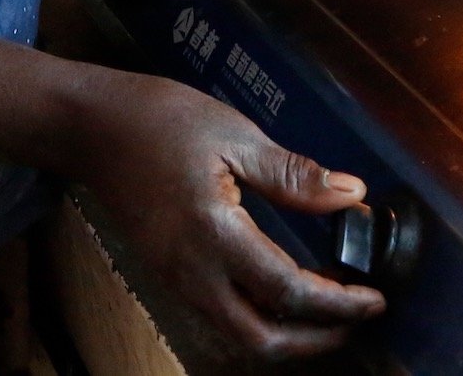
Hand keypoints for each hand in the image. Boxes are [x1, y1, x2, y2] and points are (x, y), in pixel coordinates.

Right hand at [59, 72, 385, 359]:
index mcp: (213, 233)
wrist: (89, 127)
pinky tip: (280, 293)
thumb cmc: (157, 120)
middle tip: (354, 318)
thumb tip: (352, 195)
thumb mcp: (234, 135)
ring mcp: (176, 278)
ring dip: (286, 336)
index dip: (338, 303)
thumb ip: (293, 175)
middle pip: (260, 341)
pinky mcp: (167, 274)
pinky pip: (218, 317)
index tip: (374, 298)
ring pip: (237, 336)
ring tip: (324, 312)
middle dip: (315, 341)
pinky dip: (258, 319)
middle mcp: (192, 271)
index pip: (287, 291)